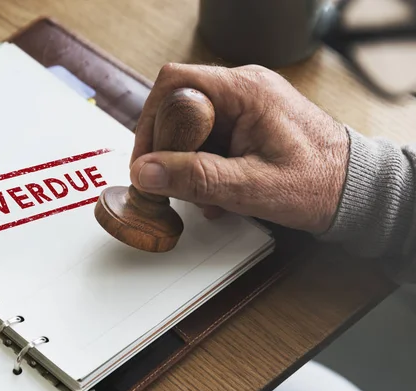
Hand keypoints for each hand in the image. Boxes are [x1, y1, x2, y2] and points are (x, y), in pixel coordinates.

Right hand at [129, 63, 349, 233]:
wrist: (354, 190)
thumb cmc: (318, 184)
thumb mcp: (251, 187)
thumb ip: (195, 178)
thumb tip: (146, 172)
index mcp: (246, 91)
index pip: (175, 85)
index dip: (151, 122)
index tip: (147, 161)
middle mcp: (244, 89)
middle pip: (179, 107)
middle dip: (170, 150)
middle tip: (174, 184)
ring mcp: (246, 104)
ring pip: (192, 126)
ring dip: (188, 163)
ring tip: (206, 195)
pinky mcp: (248, 121)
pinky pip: (210, 136)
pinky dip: (204, 164)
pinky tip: (217, 190)